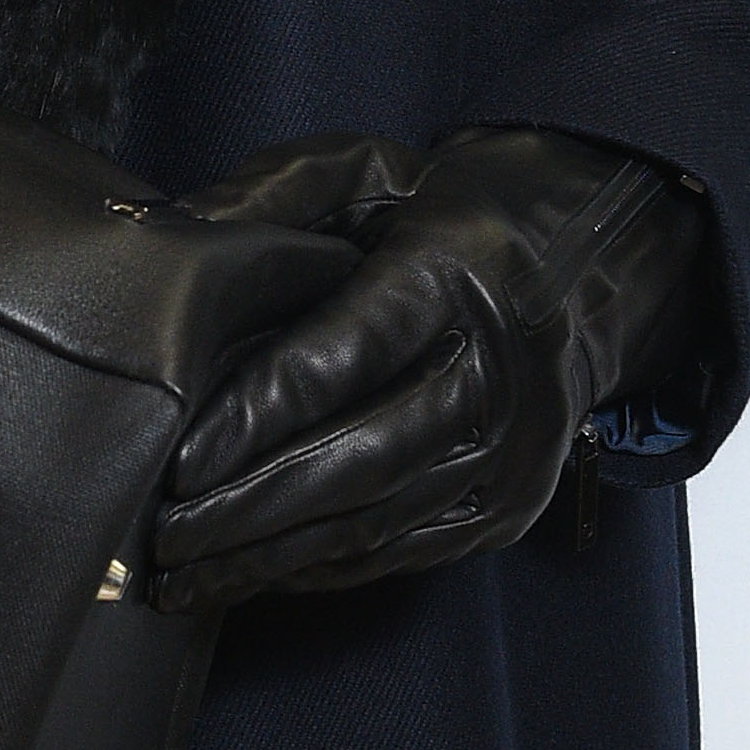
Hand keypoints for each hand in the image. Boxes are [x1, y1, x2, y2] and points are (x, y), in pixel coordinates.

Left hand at [149, 123, 708, 612]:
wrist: (586, 261)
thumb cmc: (443, 214)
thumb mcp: (364, 172)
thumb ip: (268, 196)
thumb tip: (170, 239)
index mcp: (455, 275)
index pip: (342, 360)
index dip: (254, 419)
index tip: (180, 463)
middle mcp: (497, 371)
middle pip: (358, 461)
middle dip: (249, 511)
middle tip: (163, 537)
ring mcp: (513, 449)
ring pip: (376, 522)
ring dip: (272, 558)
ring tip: (185, 576)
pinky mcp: (511, 502)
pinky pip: (402, 550)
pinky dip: (322, 569)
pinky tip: (254, 572)